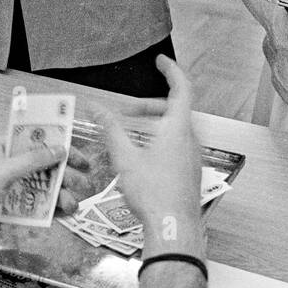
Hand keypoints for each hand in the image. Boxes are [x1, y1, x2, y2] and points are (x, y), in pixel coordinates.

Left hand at [0, 136, 92, 236]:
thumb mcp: (1, 172)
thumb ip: (32, 161)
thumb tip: (59, 149)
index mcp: (3, 147)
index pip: (38, 141)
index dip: (62, 147)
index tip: (82, 158)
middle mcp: (7, 165)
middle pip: (44, 167)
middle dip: (65, 176)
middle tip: (82, 184)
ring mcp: (8, 188)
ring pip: (42, 188)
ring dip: (60, 196)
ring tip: (72, 205)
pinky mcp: (8, 208)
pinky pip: (34, 207)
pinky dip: (49, 210)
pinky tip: (62, 215)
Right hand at [98, 55, 204, 246]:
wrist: (172, 227)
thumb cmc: (153, 193)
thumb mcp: (125, 158)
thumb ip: (110, 129)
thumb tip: (94, 108)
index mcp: (178, 128)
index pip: (181, 88)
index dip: (171, 71)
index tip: (161, 61)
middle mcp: (190, 139)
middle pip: (174, 109)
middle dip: (149, 105)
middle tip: (127, 110)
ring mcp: (193, 156)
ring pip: (176, 129)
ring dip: (154, 124)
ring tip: (132, 134)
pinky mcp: (190, 171)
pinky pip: (178, 145)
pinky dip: (161, 140)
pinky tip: (143, 156)